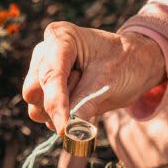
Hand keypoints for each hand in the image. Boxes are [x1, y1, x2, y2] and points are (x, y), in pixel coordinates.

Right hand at [22, 22, 165, 134]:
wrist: (134, 64)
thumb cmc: (125, 62)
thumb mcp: (110, 80)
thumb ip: (86, 103)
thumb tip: (69, 130)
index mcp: (60, 37)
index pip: (50, 75)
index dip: (55, 102)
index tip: (64, 128)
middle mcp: (44, 52)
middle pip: (33, 92)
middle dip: (59, 103)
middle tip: (90, 92)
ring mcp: (41, 72)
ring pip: (36, 108)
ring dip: (62, 111)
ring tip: (87, 92)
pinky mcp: (45, 92)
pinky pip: (44, 115)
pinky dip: (63, 116)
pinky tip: (81, 100)